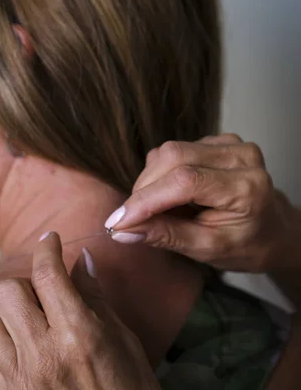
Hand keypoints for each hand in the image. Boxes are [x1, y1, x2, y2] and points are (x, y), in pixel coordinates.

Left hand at [0, 232, 173, 389]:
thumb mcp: (123, 338)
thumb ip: (94, 296)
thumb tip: (80, 260)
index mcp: (79, 334)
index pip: (47, 273)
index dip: (46, 248)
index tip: (49, 240)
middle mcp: (44, 356)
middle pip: (6, 291)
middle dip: (25, 283)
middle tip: (43, 293)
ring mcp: (21, 384)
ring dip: (7, 319)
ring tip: (30, 328)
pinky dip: (4, 354)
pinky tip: (27, 360)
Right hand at [105, 133, 292, 272]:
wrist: (272, 232)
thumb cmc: (245, 246)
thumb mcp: (206, 249)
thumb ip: (165, 235)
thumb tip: (122, 230)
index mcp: (246, 188)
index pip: (184, 182)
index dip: (146, 199)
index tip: (118, 221)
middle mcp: (242, 157)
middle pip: (173, 157)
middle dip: (144, 189)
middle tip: (131, 218)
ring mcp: (231, 144)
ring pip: (170, 151)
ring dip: (151, 180)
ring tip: (160, 209)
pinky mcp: (219, 140)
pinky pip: (175, 149)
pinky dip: (162, 172)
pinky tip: (172, 194)